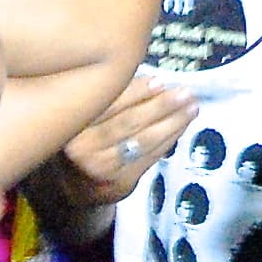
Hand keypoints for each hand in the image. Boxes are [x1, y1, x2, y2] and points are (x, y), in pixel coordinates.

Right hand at [42, 73, 198, 213]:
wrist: (73, 183)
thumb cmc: (82, 138)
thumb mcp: (82, 114)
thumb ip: (107, 97)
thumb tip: (146, 77)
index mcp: (71, 123)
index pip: (109, 104)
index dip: (136, 91)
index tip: (159, 81)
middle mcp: (82, 147)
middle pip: (129, 122)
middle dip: (162, 106)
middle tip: (184, 92)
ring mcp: (101, 167)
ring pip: (143, 140)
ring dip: (172, 122)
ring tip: (190, 107)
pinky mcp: (119, 182)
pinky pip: (149, 157)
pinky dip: (168, 140)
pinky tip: (181, 126)